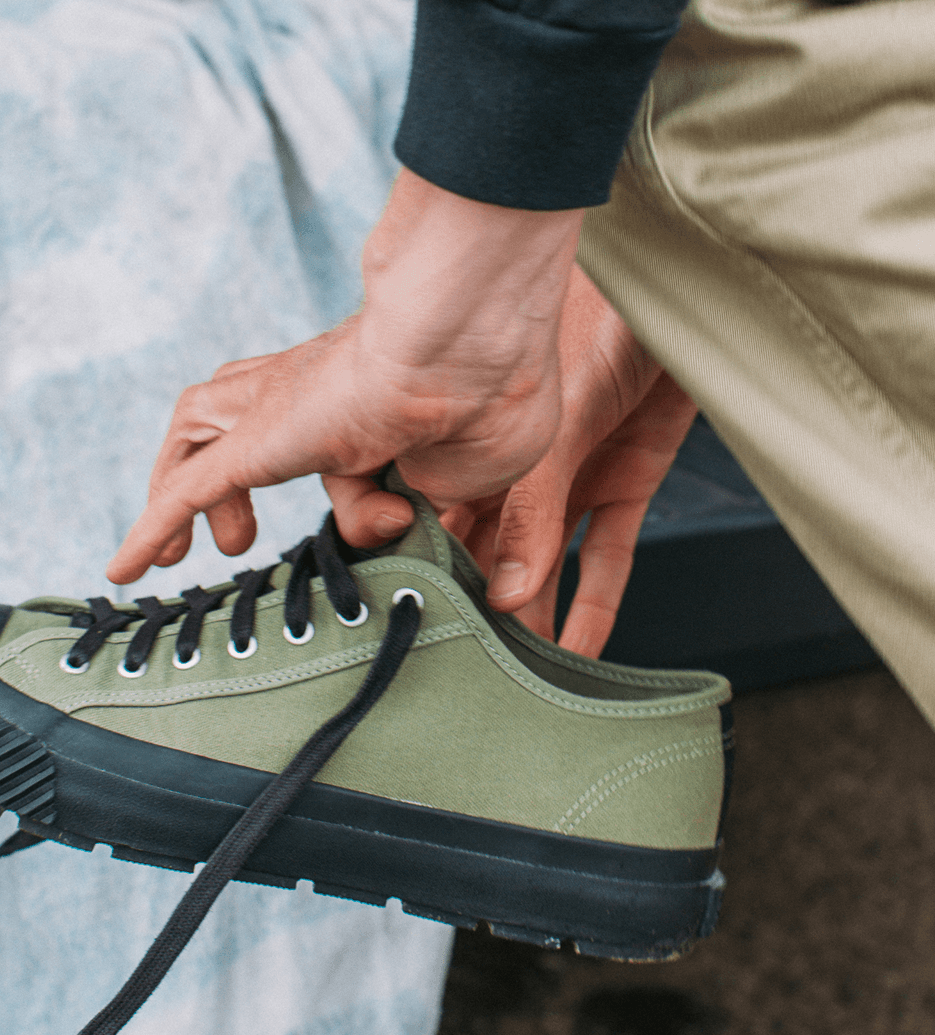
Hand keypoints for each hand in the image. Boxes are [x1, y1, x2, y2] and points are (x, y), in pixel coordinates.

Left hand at [107, 170, 583, 583]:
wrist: (464, 356)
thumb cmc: (491, 401)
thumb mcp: (461, 472)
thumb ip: (421, 495)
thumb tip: (391, 514)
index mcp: (366, 396)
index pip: (330, 437)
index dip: (347, 488)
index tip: (374, 519)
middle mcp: (309, 392)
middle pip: (240, 418)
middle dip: (226, 480)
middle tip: (238, 542)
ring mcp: (272, 409)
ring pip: (197, 437)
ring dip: (182, 498)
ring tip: (175, 556)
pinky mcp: (249, 441)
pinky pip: (182, 490)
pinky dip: (149, 530)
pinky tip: (122, 571)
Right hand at [441, 267, 697, 656]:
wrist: (686, 277)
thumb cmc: (600, 316)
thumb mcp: (559, 422)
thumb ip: (532, 511)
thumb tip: (506, 593)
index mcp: (480, 442)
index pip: (440, 521)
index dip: (432, 575)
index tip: (425, 629)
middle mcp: (519, 467)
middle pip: (489, 553)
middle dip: (479, 610)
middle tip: (470, 671)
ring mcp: (573, 477)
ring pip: (544, 565)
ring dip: (535, 618)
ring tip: (522, 680)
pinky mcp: (626, 481)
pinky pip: (608, 555)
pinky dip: (596, 601)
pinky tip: (581, 647)